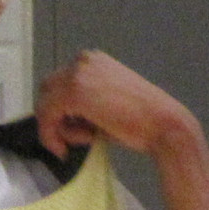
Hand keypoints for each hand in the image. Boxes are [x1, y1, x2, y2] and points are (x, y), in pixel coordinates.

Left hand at [34, 50, 200, 162]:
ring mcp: (77, 73)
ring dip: (56, 129)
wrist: (163, 125)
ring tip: (84, 140)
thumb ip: (82, 104)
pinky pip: (47, 116)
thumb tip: (58, 118)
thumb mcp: (105, 103)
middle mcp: (83, 60)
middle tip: (67, 142)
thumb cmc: (141, 121)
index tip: (67, 134)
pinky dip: (50, 135)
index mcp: (92, 60)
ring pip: (45, 104)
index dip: (57, 111)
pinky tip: (66, 149)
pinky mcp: (74, 92)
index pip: (58, 83)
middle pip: (47, 90)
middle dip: (53, 118)